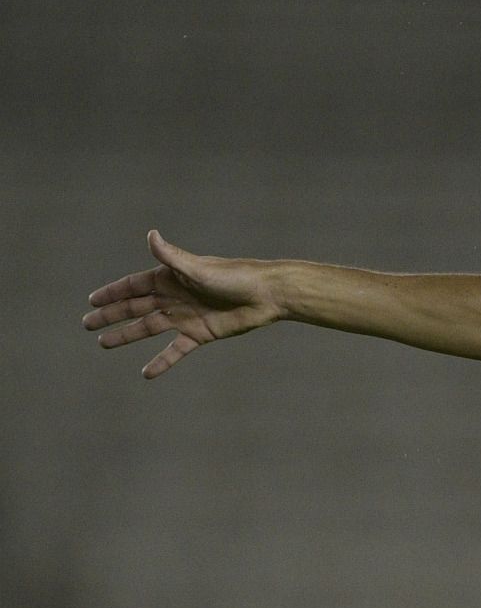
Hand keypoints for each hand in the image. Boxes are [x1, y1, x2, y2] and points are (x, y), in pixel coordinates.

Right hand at [84, 230, 284, 378]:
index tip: (91, 300)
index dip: (112, 293)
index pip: (133, 286)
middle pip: (135, 307)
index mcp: (170, 278)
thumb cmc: (234, 277)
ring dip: (127, 335)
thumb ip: (173, 257)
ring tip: (104, 343)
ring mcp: (186, 316)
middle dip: (112, 315)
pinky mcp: (201, 334)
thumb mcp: (198, 268)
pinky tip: (146, 373)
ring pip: (149, 328)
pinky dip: (162, 361)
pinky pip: (176, 350)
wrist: (267, 295)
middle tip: (88, 324)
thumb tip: (151, 234)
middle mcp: (175, 296)